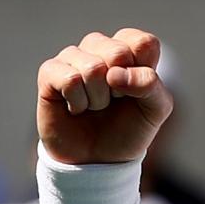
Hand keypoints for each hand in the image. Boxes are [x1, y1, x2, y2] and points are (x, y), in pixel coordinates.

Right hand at [37, 29, 172, 165]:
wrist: (96, 160)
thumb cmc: (127, 130)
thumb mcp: (155, 111)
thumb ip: (150, 85)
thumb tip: (113, 73)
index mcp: (129, 49)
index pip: (142, 42)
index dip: (143, 72)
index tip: (137, 92)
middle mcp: (100, 47)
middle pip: (118, 52)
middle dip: (120, 89)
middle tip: (113, 101)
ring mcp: (73, 57)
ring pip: (92, 67)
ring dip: (98, 99)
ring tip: (94, 107)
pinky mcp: (50, 71)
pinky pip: (69, 79)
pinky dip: (78, 102)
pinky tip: (75, 108)